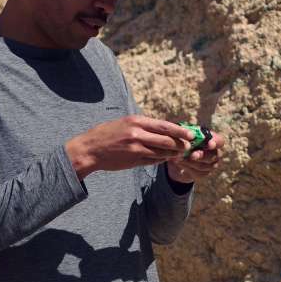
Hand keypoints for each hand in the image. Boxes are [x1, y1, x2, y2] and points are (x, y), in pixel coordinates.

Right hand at [67, 115, 193, 176]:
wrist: (89, 149)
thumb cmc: (106, 135)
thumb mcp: (124, 123)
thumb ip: (143, 126)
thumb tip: (163, 129)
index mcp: (136, 121)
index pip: (165, 125)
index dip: (180, 130)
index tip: (191, 134)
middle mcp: (137, 134)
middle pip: (167, 140)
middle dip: (180, 144)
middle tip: (188, 147)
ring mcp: (135, 148)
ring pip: (162, 152)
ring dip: (172, 154)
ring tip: (178, 154)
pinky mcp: (133, 160)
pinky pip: (153, 160)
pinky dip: (160, 160)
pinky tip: (164, 159)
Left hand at [165, 127, 223, 184]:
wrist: (177, 158)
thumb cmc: (181, 142)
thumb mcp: (182, 136)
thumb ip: (186, 136)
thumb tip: (187, 139)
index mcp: (212, 140)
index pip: (220, 141)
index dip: (216, 143)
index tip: (209, 144)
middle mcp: (215, 152)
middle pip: (213, 155)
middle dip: (202, 155)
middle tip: (192, 155)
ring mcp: (211, 164)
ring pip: (204, 166)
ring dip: (191, 162)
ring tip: (179, 158)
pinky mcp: (204, 173)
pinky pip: (198, 173)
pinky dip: (187, 168)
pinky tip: (180, 163)